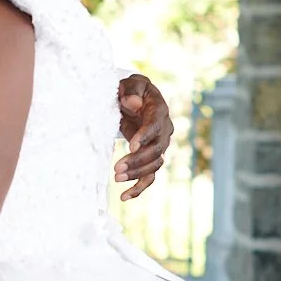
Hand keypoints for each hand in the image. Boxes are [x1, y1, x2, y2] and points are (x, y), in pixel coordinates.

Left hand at [115, 74, 173, 199]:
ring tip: (116, 178)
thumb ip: (131, 91)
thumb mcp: (130, 83)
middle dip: (137, 161)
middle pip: (156, 150)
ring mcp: (160, 146)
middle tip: (117, 169)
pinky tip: (124, 197)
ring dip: (136, 175)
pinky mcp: (151, 158)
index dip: (145, 136)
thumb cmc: (132, 90)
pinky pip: (150, 177)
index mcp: (159, 111)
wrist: (136, 99)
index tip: (130, 146)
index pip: (155, 126)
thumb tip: (133, 104)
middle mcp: (164, 131)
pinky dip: (138, 188)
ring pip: (154, 165)